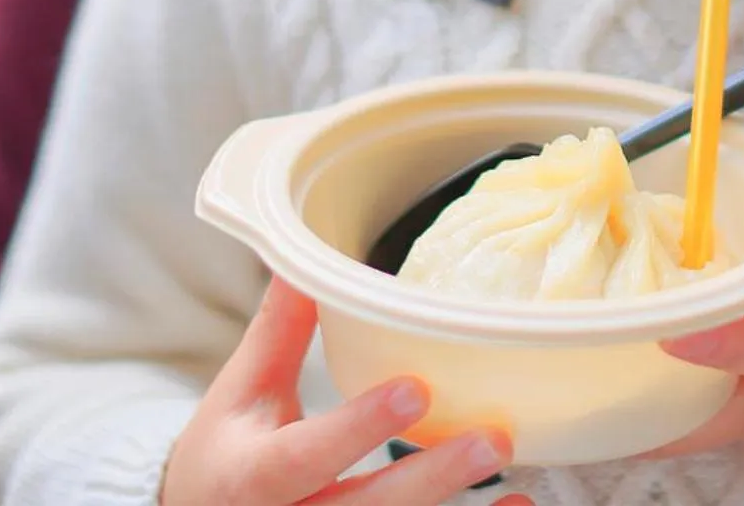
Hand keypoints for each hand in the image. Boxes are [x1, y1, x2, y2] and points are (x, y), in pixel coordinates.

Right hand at [161, 277, 526, 505]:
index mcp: (251, 477)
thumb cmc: (222, 459)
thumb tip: (305, 260)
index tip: (416, 391)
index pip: (304, 456)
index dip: (359, 427)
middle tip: (492, 441)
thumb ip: (276, 333)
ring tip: (521, 488)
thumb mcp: (239, 397)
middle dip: (430, 479)